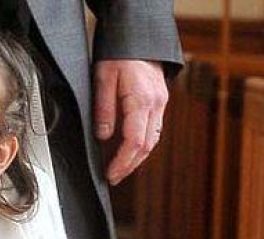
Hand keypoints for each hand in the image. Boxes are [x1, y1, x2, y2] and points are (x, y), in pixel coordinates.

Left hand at [93, 60, 167, 184]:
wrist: (138, 37)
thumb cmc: (119, 54)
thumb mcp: (103, 78)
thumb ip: (104, 109)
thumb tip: (103, 136)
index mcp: (142, 100)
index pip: (135, 142)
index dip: (123, 162)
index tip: (111, 174)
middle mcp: (156, 104)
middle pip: (146, 146)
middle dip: (130, 165)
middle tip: (113, 177)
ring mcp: (160, 103)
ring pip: (152, 140)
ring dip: (137, 158)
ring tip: (120, 169)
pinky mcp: (159, 102)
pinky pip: (153, 129)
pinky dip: (142, 144)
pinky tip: (130, 151)